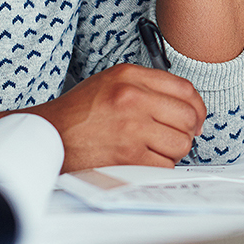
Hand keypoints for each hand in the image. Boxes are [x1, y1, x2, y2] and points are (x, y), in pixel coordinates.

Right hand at [26, 63, 207, 169]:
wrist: (47, 136)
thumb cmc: (78, 113)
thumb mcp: (110, 82)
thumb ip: (147, 85)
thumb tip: (187, 104)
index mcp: (129, 77)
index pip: (185, 89)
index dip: (196, 107)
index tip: (195, 118)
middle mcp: (132, 98)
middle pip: (188, 117)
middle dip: (186, 131)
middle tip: (173, 136)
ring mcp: (131, 129)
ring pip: (180, 144)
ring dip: (172, 151)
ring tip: (153, 148)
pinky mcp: (128, 157)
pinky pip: (164, 165)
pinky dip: (158, 167)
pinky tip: (142, 161)